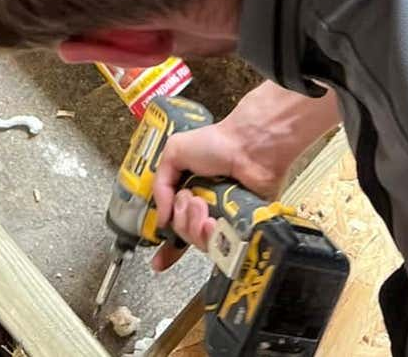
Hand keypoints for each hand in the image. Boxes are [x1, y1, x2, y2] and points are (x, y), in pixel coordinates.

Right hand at [152, 84, 339, 270]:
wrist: (249, 147)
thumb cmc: (216, 143)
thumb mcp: (175, 151)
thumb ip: (160, 185)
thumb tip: (161, 219)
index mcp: (189, 191)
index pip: (174, 223)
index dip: (166, 246)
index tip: (158, 263)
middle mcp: (205, 208)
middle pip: (182, 233)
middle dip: (182, 218)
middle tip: (191, 199)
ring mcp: (222, 219)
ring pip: (198, 241)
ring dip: (195, 225)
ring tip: (204, 206)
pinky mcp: (239, 228)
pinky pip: (218, 245)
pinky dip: (211, 236)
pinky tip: (212, 224)